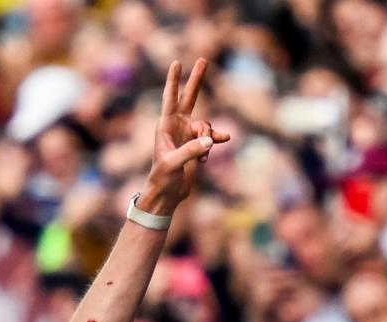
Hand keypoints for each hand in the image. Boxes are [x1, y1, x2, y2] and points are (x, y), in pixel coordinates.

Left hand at [137, 60, 230, 217]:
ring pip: (205, 124)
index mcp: (165, 126)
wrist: (167, 196)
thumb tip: (210, 140)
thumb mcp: (173, 165)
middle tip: (203, 59)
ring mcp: (187, 135)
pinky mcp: (196, 145)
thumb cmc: (162, 180)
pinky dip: (215, 141)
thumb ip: (191, 150)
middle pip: (189, 98)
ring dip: (209, 136)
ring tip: (202, 157)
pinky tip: (224, 141)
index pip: (170, 99)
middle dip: (197, 80)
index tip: (177, 63)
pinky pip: (211, 137)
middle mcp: (176, 126)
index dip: (174, 81)